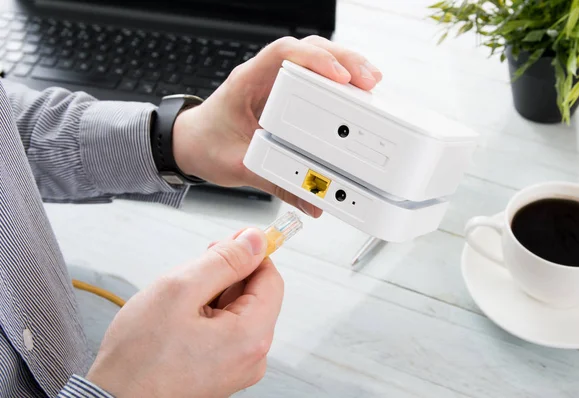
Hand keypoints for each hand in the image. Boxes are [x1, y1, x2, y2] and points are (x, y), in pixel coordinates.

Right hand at [86, 228, 283, 397]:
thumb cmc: (139, 357)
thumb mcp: (180, 289)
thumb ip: (225, 260)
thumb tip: (255, 240)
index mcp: (251, 336)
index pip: (271, 278)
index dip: (250, 254)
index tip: (228, 243)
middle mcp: (252, 356)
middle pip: (256, 295)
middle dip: (227, 276)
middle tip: (192, 273)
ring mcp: (238, 367)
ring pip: (239, 311)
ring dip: (214, 295)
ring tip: (180, 304)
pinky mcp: (223, 371)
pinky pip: (227, 331)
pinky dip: (208, 316)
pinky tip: (181, 320)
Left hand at [172, 36, 382, 216]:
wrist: (190, 144)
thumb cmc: (206, 145)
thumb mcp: (239, 167)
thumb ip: (276, 183)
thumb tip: (313, 202)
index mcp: (247, 82)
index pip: (283, 54)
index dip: (315, 59)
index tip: (340, 77)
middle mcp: (263, 76)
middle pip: (308, 50)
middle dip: (343, 60)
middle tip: (369, 81)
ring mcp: (275, 83)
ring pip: (314, 59)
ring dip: (345, 66)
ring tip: (370, 84)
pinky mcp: (284, 94)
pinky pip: (313, 77)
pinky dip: (336, 82)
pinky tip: (354, 93)